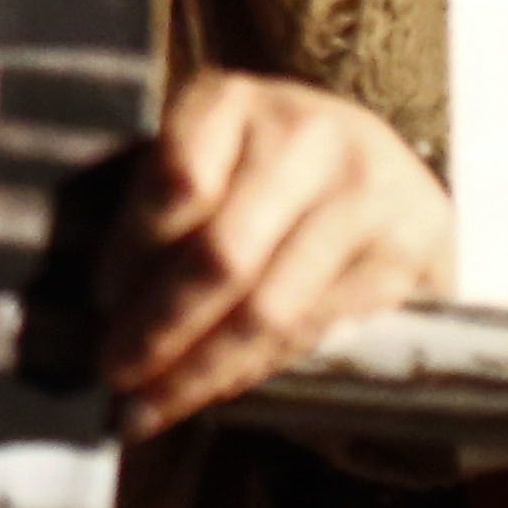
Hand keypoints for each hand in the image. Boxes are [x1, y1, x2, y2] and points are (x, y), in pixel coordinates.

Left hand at [96, 73, 450, 433]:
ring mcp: (364, 192)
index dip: (132, 247)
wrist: (393, 176)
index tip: (102, 300)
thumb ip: (162, 210)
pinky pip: (314, 331)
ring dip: (202, 368)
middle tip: (115, 372)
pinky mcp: (406, 253)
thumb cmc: (268, 174)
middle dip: (159, 326)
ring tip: (150, 406)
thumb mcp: (210, 159)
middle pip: (221, 253)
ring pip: (268, 306)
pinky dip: (256, 370)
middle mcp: (306, 134)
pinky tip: (218, 390)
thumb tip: (107, 308)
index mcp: (236, 101)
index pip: (177, 177)